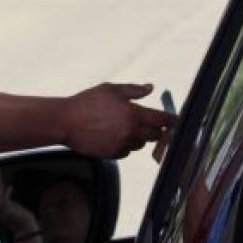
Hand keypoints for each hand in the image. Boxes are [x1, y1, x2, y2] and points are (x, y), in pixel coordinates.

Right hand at [63, 82, 177, 159]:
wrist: (66, 122)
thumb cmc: (87, 102)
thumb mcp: (111, 89)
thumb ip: (133, 90)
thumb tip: (150, 88)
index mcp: (133, 114)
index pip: (162, 120)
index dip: (172, 120)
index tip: (175, 120)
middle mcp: (131, 132)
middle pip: (156, 135)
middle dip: (156, 129)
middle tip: (152, 122)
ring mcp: (123, 145)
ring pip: (142, 144)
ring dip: (140, 137)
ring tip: (127, 127)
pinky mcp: (114, 155)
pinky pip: (127, 151)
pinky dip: (126, 145)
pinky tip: (115, 135)